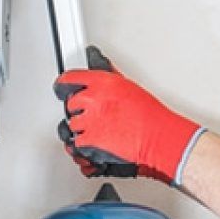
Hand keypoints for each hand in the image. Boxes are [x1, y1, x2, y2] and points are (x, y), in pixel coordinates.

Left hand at [53, 46, 202, 184]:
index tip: (61, 88)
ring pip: (73, 126)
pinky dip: (86, 146)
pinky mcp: (89, 140)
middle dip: (79, 112)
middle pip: (70, 104)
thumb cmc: (151, 116)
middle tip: (93, 117)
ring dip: (83, 130)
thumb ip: (110, 82)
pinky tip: (98, 144)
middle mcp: (93, 99)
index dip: (63, 85)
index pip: (70, 79)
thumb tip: (101, 71)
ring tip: (101, 132)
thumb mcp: (129, 88)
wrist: (158, 137)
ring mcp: (90, 120)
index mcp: (103, 82)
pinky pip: (77, 144)